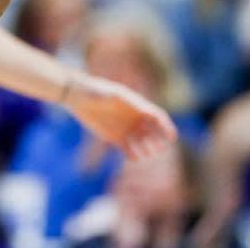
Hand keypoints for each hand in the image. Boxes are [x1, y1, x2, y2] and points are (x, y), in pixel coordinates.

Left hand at [63, 73, 177, 160]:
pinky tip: (133, 158)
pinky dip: (132, 155)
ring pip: (142, 142)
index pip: (158, 117)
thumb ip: (131, 103)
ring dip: (146, 149)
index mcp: (138, 105)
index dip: (167, 127)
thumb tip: (148, 111)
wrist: (78, 97)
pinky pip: (128, 149)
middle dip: (157, 141)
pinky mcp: (115, 138)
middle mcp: (135, 118)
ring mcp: (126, 129)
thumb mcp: (114, 95)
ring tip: (145, 154)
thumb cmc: (97, 91)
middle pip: (153, 132)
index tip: (171, 137)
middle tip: (158, 149)